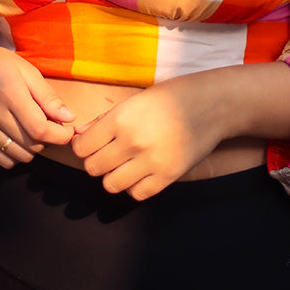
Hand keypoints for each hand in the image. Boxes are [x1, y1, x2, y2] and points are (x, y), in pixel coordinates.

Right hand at [0, 36, 75, 166]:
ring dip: (33, 147)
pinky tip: (17, 137)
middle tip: (50, 124)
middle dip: (49, 140)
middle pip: (32, 144)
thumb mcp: (26, 70)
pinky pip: (3, 160)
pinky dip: (16, 154)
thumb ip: (48, 96)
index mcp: (10, 92)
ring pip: (20, 155)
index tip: (68, 131)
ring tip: (32, 128)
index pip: (40, 128)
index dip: (60, 135)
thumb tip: (69, 118)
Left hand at [70, 75, 221, 200]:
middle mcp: (132, 142)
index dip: (83, 146)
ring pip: (111, 184)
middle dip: (97, 161)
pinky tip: (141, 171)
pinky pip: (137, 193)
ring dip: (114, 175)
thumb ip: (106, 120)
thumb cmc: (170, 96)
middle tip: (108, 153)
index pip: (83, 147)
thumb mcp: (134, 100)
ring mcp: (150, 162)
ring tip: (125, 163)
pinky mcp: (167, 177)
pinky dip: (134, 185)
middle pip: (94, 168)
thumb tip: (79, 134)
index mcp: (121, 118)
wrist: (211, 105)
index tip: (91, 144)